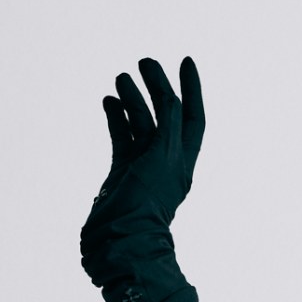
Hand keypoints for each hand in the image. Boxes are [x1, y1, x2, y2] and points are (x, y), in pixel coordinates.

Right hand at [81, 56, 203, 277]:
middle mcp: (165, 161)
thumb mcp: (164, 159)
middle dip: (157, 87)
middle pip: (165, 115)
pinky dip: (116, 118)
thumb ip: (170, 126)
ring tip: (121, 78)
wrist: (120, 240)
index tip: (186, 61)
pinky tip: (109, 101)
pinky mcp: (121, 172)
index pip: (192, 116)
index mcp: (183, 159)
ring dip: (132, 99)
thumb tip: (170, 96)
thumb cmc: (146, 203)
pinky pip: (121, 138)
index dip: (192, 88)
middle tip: (145, 62)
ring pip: (140, 124)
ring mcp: (142, 167)